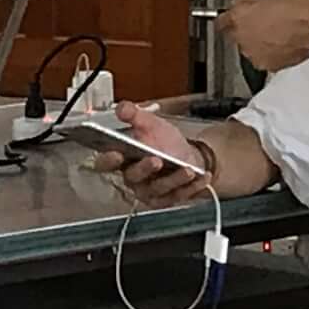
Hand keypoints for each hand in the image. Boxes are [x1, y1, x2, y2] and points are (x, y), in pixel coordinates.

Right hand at [97, 111, 216, 205]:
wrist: (186, 155)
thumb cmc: (164, 142)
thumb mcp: (150, 123)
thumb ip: (134, 115)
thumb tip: (121, 108)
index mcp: (123, 159)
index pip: (106, 163)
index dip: (108, 160)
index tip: (116, 153)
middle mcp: (133, 178)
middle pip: (133, 176)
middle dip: (144, 169)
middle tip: (156, 160)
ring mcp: (149, 191)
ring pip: (158, 188)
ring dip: (174, 179)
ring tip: (188, 169)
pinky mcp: (166, 200)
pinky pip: (178, 196)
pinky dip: (191, 187)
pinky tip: (202, 177)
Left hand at [226, 0, 308, 72]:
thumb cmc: (300, 10)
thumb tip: (243, 0)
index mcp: (240, 17)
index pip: (221, 20)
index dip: (231, 16)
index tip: (234, 15)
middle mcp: (242, 38)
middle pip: (235, 34)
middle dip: (245, 27)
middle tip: (262, 20)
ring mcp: (254, 54)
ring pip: (249, 46)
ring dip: (257, 40)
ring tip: (276, 30)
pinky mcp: (268, 65)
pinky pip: (263, 56)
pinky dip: (269, 51)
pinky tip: (282, 41)